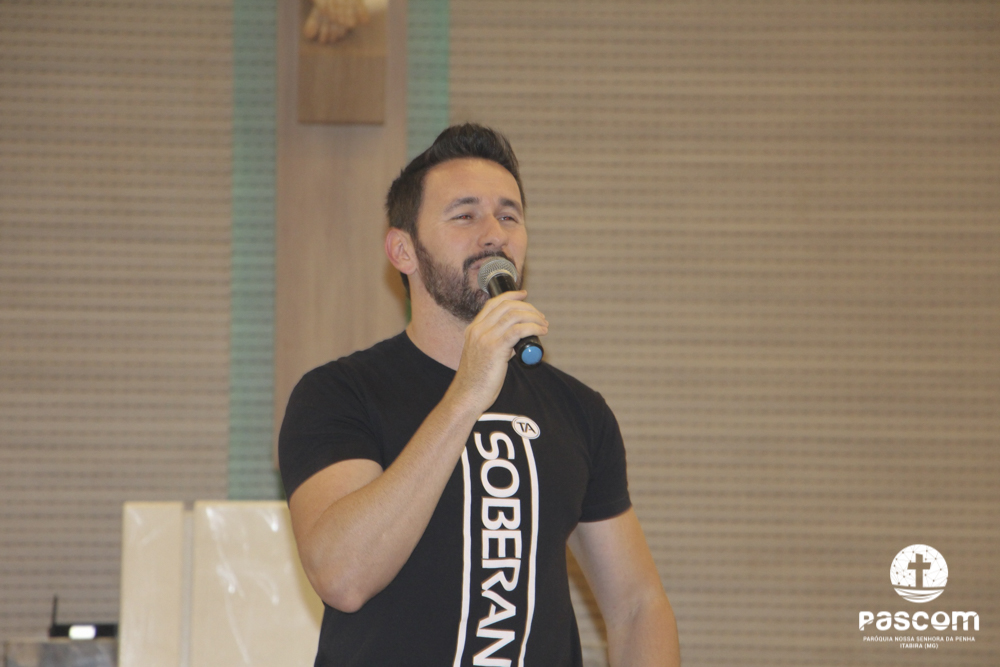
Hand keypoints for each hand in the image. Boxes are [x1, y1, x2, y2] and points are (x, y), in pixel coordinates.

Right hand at [448, 291, 547, 412]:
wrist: (467, 396)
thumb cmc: (476, 381)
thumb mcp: (482, 356)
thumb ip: (495, 345)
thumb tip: (514, 341)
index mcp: (473, 329)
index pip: (493, 303)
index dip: (511, 295)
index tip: (524, 295)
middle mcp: (478, 330)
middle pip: (506, 306)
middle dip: (527, 307)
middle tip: (540, 317)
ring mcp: (485, 338)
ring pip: (514, 315)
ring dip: (533, 317)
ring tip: (543, 325)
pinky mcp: (495, 348)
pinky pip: (518, 330)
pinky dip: (533, 327)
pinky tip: (541, 331)